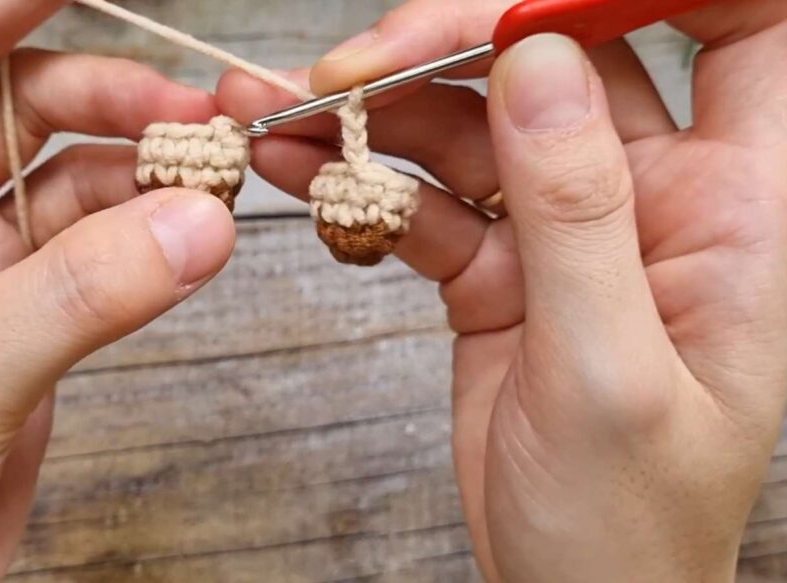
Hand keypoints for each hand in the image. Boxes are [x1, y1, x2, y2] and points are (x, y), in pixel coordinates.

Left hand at [0, 1, 234, 580]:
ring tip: (217, 179)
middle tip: (201, 114)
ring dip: (151, 177)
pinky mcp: (32, 330)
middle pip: (32, 114)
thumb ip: (77, 296)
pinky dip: (157, 244)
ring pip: (83, 190)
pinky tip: (195, 236)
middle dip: (118, 102)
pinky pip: (107, 261)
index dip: (13, 3)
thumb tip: (197, 224)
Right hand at [217, 1, 786, 580]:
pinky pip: (423, 201)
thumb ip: (576, 212)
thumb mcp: (608, 371)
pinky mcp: (492, 269)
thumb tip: (539, 64)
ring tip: (289, 117)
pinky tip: (304, 171)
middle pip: (559, 65)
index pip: (737, 28)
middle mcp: (649, 200)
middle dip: (453, 44)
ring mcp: (561, 232)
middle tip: (352, 68)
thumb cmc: (629, 520)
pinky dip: (362, 184)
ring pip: (471, 128)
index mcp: (731, 208)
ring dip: (379, 115)